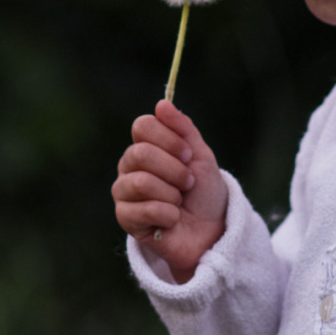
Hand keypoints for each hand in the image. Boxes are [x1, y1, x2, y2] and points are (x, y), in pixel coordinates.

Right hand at [112, 98, 227, 282]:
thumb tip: (161, 103)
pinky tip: (172, 220)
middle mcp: (129, 165)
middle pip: (141, 153)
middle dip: (175, 170)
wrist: (211, 231)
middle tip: (189, 183)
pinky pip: (143, 210)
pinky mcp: (125, 218)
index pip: (142, 126)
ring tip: (179, 203)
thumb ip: (183, 128)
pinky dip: (168, 215)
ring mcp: (124, 192)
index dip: (169, 139)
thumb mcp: (200, 156)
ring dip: (171, 194)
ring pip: (141, 182)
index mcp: (145, 145)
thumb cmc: (204, 192)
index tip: (188, 155)